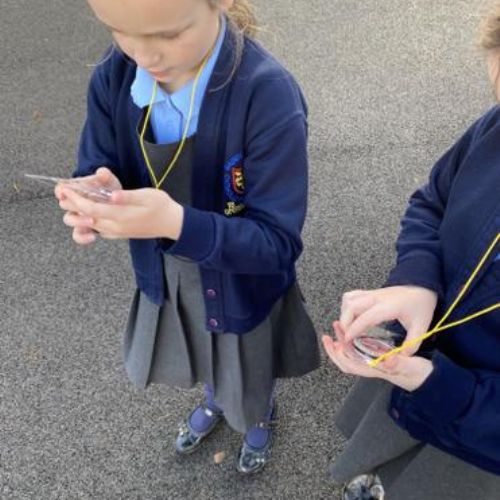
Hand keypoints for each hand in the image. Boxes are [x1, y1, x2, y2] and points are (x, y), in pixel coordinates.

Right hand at [55, 167, 122, 244]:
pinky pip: (77, 235)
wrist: (118, 201)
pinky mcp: (84, 227)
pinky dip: (82, 237)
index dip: (61, 190)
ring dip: (79, 221)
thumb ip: (104, 175)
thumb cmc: (108, 188)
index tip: (65, 191)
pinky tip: (93, 236)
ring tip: (92, 221)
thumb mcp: (108, 180)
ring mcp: (77, 216)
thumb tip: (102, 173)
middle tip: (84, 208)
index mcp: (74, 189)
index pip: (61, 188)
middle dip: (73, 206)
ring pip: (69, 220)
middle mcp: (73, 203)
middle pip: (64, 204)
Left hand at [59, 185, 183, 240]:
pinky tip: (86, 212)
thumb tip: (112, 195)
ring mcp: (116, 232)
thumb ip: (128, 196)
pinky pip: (97, 230)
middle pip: (85, 218)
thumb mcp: (147, 196)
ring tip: (72, 200)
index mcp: (121, 215)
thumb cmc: (161, 206)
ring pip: (89, 226)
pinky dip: (88, 222)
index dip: (75, 199)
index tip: (65, 189)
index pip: (90, 208)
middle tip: (62, 193)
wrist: (171, 224)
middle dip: (71, 206)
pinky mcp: (118, 234)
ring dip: (78, 214)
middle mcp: (115, 226)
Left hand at [322, 322, 433, 391]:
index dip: (338, 355)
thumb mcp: (410, 366)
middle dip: (335, 349)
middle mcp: (372, 368)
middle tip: (328, 334)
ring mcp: (375, 364)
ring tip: (338, 329)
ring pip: (352, 356)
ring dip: (343, 343)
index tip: (333, 342)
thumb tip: (385, 359)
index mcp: (375, 370)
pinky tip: (354, 333)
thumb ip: (398, 363)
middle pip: (346, 362)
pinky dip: (353, 342)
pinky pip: (361, 352)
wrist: (432, 380)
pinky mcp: (380, 359)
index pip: (350, 365)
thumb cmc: (420, 374)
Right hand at [339, 286, 437, 354]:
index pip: (366, 316)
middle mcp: (377, 297)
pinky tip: (351, 317)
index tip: (348, 339)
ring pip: (348, 299)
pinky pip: (351, 296)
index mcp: (389, 306)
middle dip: (344, 322)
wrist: (422, 287)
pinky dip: (346, 306)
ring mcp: (371, 293)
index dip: (354, 328)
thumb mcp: (421, 326)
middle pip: (351, 306)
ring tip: (348, 328)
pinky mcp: (369, 292)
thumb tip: (402, 356)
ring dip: (344, 314)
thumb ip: (412, 343)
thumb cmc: (421, 305)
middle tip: (346, 337)